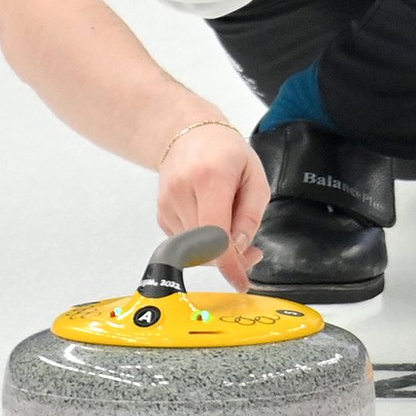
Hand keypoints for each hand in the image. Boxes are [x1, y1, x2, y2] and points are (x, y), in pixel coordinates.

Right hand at [157, 122, 267, 290]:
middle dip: (231, 258)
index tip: (240, 282)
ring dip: (217, 251)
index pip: (215, 235)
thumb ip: (251, 215)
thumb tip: (241, 248)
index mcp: (210, 179)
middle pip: (205, 248)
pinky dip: (203, 243)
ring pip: (195, 250)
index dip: (229, 264)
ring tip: (232, 229)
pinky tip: (212, 223)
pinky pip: (186, 244)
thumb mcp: (254, 176)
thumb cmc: (224, 151)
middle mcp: (182, 193)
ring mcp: (167, 205)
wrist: (185, 133)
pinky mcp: (162, 215)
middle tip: (251, 251)